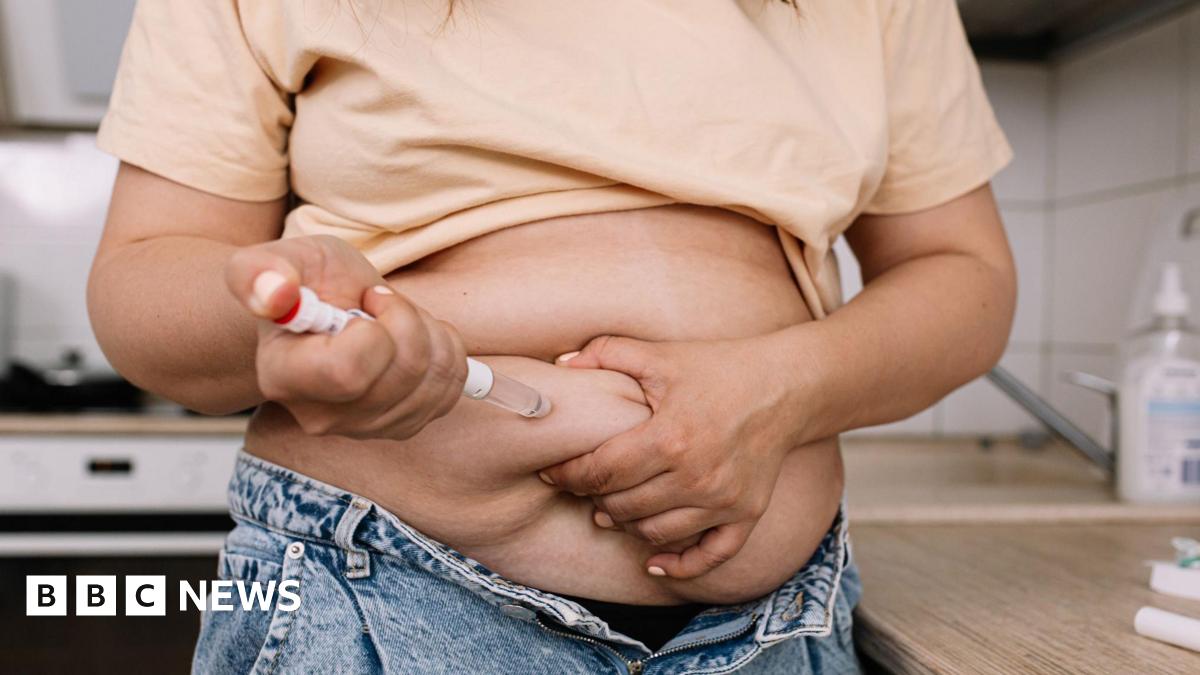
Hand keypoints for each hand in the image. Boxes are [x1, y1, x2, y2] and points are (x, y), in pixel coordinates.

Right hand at [225, 235, 467, 438]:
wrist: (328, 308)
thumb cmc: (305, 282)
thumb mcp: (280, 257)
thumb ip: (259, 272)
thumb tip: (274, 295)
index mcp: (283, 378)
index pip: (349, 371)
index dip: (374, 329)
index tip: (362, 303)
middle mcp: (322, 417)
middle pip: (404, 372)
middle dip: (407, 319)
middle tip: (379, 303)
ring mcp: (367, 428)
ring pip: (435, 378)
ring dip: (428, 331)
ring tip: (393, 319)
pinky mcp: (405, 425)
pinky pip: (453, 385)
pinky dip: (446, 349)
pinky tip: (413, 337)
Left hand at [539, 334, 802, 578]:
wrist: (785, 386)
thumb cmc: (717, 368)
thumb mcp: (661, 355)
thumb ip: (607, 354)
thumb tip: (560, 364)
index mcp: (669, 437)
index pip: (602, 471)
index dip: (569, 475)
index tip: (552, 473)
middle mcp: (696, 476)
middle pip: (623, 506)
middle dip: (593, 498)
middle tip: (583, 487)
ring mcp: (723, 500)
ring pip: (655, 533)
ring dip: (625, 525)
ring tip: (611, 509)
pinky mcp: (746, 514)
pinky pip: (709, 555)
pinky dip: (679, 566)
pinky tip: (653, 564)